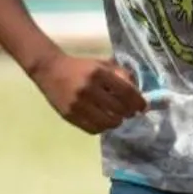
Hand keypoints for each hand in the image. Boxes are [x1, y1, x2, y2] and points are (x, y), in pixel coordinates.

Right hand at [30, 54, 147, 133]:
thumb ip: (121, 75)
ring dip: (116, 121)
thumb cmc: (80, 67)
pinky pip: (93, 129)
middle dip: (128, 112)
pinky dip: (102, 127)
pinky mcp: (69, 116)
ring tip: (116, 116)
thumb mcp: (102, 64)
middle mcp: (88, 89)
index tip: (143, 107)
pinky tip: (102, 120)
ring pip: (107, 122)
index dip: (138, 102)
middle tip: (129, 112)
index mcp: (98, 73)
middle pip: (119, 109)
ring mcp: (78, 104)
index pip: (126, 92)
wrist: (50, 70)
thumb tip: (138, 93)